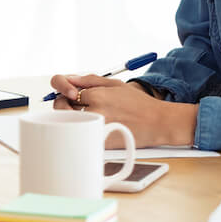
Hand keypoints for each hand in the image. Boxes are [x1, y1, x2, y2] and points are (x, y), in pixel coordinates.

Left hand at [49, 74, 195, 147]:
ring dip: (70, 118)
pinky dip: (81, 132)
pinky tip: (91, 128)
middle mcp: (95, 112)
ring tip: (84, 115)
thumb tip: (70, 78)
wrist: (158, 123)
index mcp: (97, 95)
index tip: (71, 94)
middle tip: (72, 105)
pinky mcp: (100, 143)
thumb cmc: (139, 103)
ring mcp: (97, 129)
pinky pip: (80, 136)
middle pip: (61, 107)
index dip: (66, 91)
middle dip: (63, 104)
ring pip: (68, 122)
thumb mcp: (115, 84)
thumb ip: (89, 79)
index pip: (67, 91)